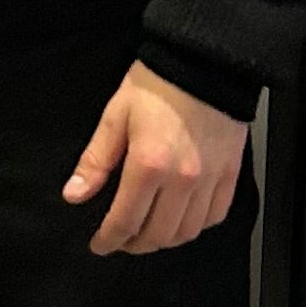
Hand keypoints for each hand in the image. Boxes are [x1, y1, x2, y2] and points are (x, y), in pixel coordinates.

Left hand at [62, 63, 248, 256]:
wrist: (204, 61)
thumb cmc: (158, 85)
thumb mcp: (115, 116)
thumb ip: (96, 161)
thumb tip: (74, 194)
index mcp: (148, 165)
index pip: (125, 220)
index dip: (109, 240)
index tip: (100, 244)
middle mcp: (182, 180)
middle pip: (158, 235)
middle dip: (135, 244)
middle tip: (122, 240)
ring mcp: (210, 179)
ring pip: (187, 232)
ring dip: (165, 240)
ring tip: (149, 232)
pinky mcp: (230, 173)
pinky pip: (215, 216)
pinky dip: (196, 226)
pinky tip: (182, 218)